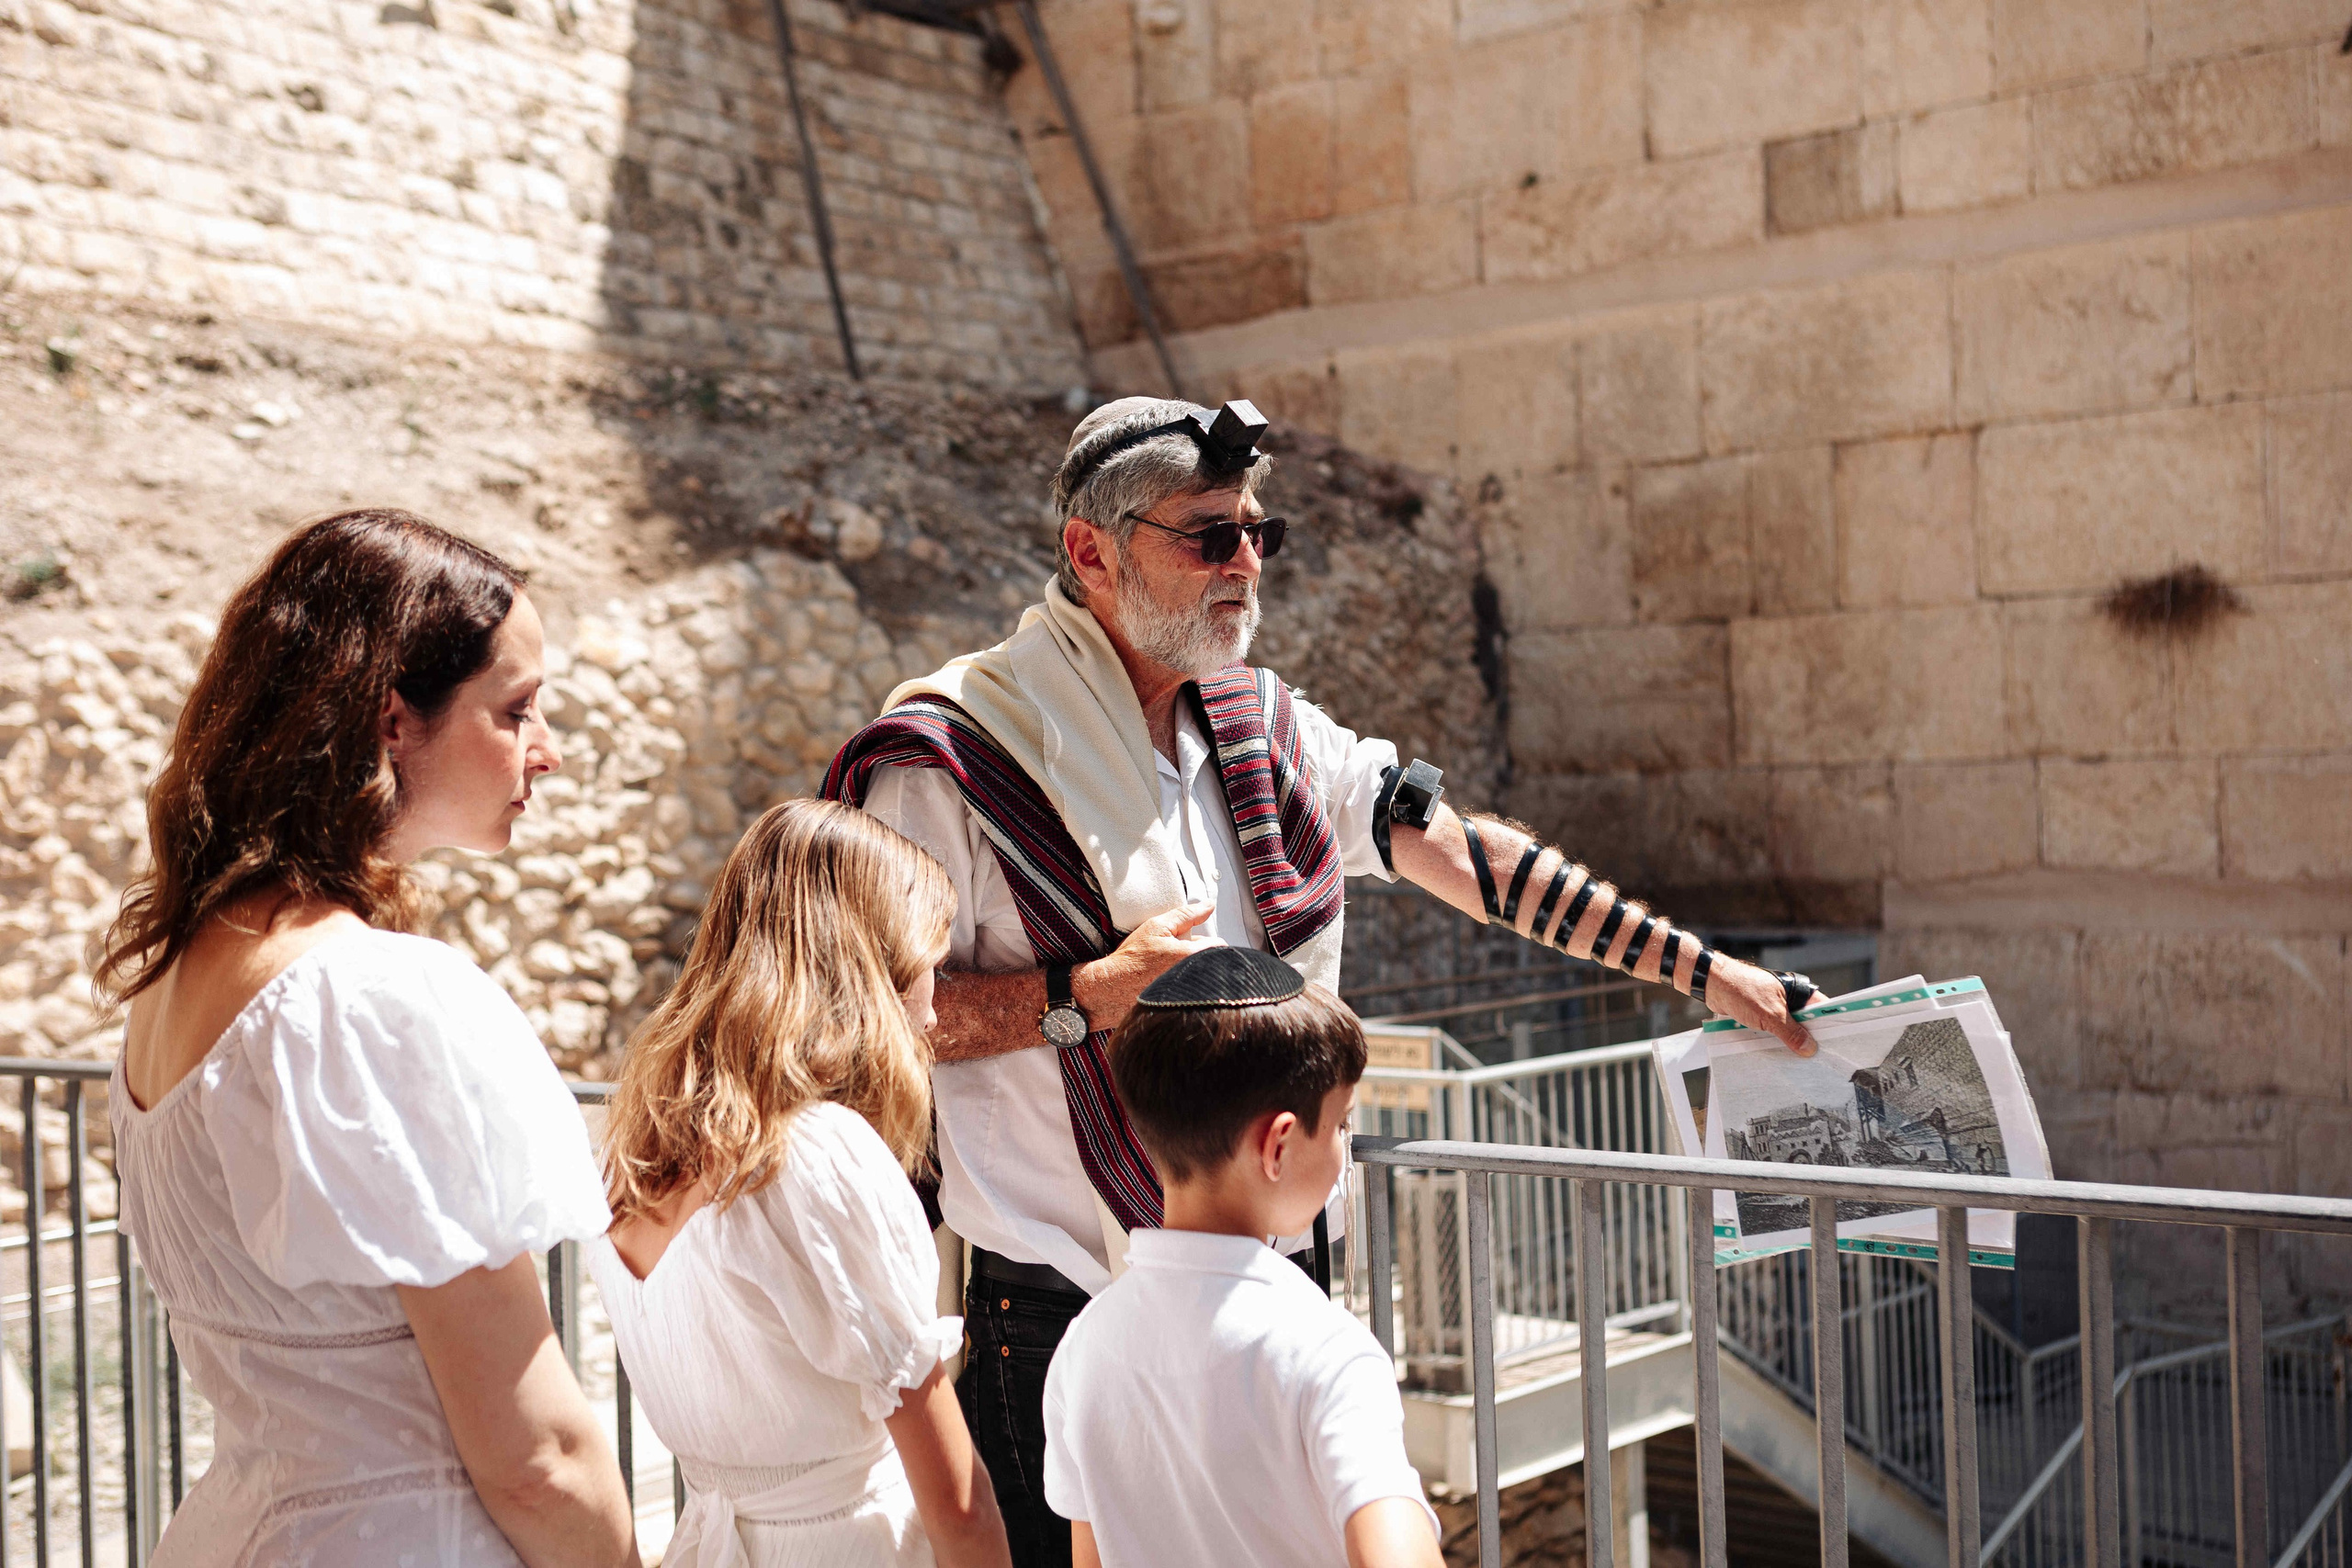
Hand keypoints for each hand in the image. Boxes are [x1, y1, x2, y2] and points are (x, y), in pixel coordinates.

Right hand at [1073, 904, 1214, 1030]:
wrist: (1112, 989)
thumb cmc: (1133, 958)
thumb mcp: (1158, 926)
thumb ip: (1187, 915)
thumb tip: (1209, 906)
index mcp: (1194, 956)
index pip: (1219, 945)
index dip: (1205, 941)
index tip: (1190, 943)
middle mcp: (1196, 978)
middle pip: (1212, 964)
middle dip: (1200, 958)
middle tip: (1177, 957)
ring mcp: (1190, 995)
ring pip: (1202, 978)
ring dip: (1193, 973)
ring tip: (1170, 972)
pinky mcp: (1183, 1008)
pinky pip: (1193, 994)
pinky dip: (1185, 989)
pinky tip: (1168, 985)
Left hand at [1705, 956, 1818, 1056]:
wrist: (1712, 984)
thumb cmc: (1741, 990)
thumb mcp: (1770, 1015)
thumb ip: (1791, 1032)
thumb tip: (1809, 1048)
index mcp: (1797, 991)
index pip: (1822, 1009)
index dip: (1829, 1026)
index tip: (1835, 1045)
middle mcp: (1789, 998)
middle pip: (1806, 1022)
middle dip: (1808, 1039)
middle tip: (1816, 1059)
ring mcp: (1774, 1007)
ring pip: (1789, 1028)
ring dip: (1790, 1042)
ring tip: (1799, 1062)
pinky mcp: (1761, 1015)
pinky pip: (1774, 1031)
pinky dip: (1775, 1041)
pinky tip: (1778, 1056)